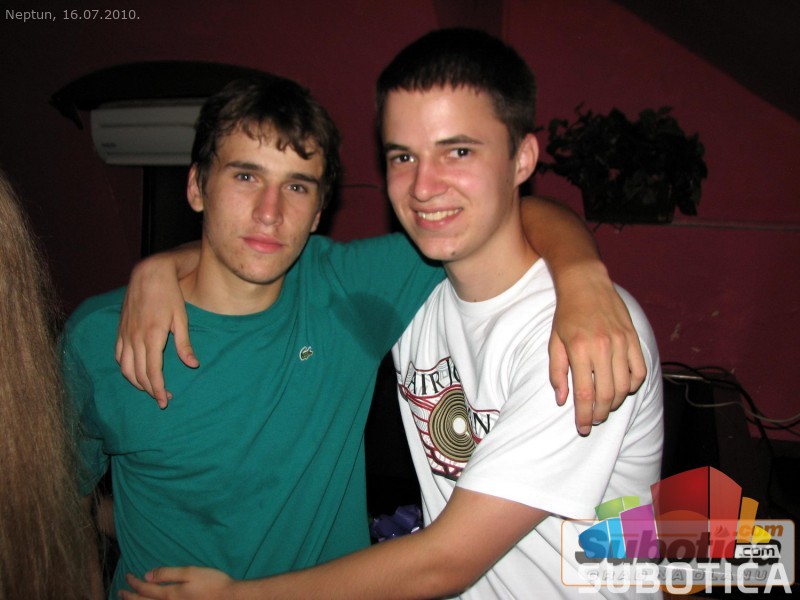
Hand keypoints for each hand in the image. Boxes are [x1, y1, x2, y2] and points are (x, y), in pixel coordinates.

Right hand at [115, 255, 198, 407]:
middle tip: (163, 398)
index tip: (165, 401)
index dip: (158, 389)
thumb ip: (184, 344)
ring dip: (136, 382)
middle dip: (150, 390)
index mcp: (152, 336)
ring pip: (125, 368)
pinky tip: (134, 373)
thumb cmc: (170, 295)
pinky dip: (125, 368)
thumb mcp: (182, 318)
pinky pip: (118, 355)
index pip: (152, 372)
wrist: (149, 274)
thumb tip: (193, 365)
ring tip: (150, 389)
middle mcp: (135, 338)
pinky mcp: (120, 330)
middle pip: (138, 373)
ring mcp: (125, 334)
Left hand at [120, 568, 236, 599]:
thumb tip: (147, 575)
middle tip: (120, 591)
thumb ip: (168, 574)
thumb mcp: (190, 572)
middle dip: (129, 597)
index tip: (127, 575)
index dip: (133, 582)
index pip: (144, 588)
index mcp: (169, 594)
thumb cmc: (211, 583)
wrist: (228, 598)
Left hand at [549, 262, 645, 434]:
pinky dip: (633, 385)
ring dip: (616, 403)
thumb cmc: (566, 314)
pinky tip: (622, 388)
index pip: (585, 394)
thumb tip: (562, 400)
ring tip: (606, 407)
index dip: (584, 416)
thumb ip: (557, 372)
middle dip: (601, 413)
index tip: (582, 427)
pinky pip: (639, 371)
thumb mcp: (554, 342)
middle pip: (607, 395)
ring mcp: (621, 343)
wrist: (586, 284)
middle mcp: (603, 348)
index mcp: (580, 350)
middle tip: (594, 420)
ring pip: (625, 386)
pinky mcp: (634, 338)